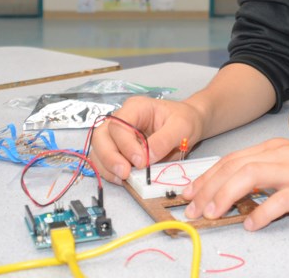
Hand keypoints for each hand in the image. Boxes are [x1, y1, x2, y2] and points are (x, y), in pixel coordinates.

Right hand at [89, 96, 204, 183]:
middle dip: (109, 157)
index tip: (141, 162)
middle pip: (101, 136)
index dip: (126, 145)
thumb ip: (164, 140)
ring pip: (98, 149)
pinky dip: (110, 172)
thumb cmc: (185, 120)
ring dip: (107, 166)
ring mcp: (117, 134)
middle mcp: (122, 119)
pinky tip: (123, 180)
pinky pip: (105, 161)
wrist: (190, 123)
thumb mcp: (181, 127)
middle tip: (125, 173)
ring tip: (124, 178)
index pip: (119, 125)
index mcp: (135, 108)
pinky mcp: (119, 149)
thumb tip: (147, 158)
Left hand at [181, 138, 288, 230]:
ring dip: (227, 194)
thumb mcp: (278, 163)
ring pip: (253, 175)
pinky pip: (281, 200)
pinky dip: (262, 211)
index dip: (206, 176)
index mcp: (268, 148)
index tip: (188, 193)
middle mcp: (277, 155)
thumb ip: (254, 172)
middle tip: (194, 209)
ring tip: (213, 213)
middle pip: (236, 166)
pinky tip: (250, 224)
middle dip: (209, 187)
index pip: (230, 159)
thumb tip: (220, 190)